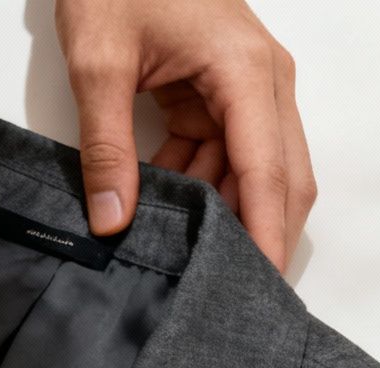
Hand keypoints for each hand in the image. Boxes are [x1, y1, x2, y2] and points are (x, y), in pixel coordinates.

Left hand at [57, 0, 314, 272]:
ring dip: (218, 210)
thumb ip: (105, 147)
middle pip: (280, 177)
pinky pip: (223, 153)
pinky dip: (197, 183)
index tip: (261, 286)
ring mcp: (248, 87)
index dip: (266, 234)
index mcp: (246, 72)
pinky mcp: (224, 92)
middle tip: (225, 290)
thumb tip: (111, 219)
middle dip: (258, 232)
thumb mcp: (99, 65)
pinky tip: (158, 206)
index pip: (268, 172)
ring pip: (251, 170)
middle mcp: (264, 81)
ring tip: (178, 253)